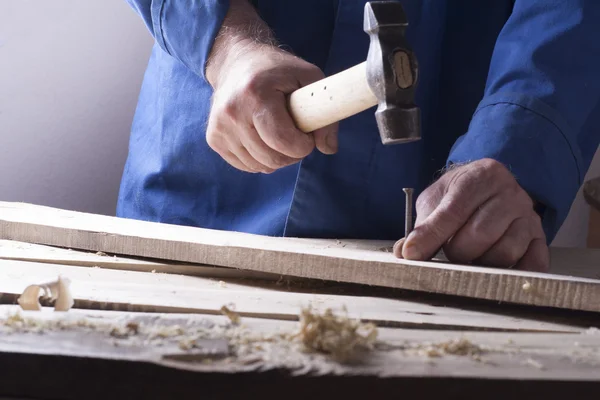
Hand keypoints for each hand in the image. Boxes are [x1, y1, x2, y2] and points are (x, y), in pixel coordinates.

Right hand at [205, 0, 336, 172]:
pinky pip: (247, 166)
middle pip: (273, 159)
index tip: (307, 133)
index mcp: (255, 93)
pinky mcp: (214, 139)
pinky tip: (263, 139)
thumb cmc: (277, 70)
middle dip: (292, 153)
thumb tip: (329, 148)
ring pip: (261, 167)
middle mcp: (232, 112)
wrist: (235, 62)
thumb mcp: (308, 77)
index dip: (303, 145)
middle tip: (295, 134)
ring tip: (279, 134)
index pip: (283, 141)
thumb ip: (325, 111)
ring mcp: (219, 127)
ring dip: (278, 158)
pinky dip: (261, 159)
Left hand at [393, 159, 548, 271]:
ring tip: (471, 255)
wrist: (490, 187)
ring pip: (504, 253)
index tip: (411, 254)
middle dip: (456, 251)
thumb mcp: (435, 200)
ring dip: (481, 263)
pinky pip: (533, 264)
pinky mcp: (540, 238)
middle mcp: (510, 193)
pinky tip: (497, 271)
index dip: (430, 236)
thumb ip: (421, 225)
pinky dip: (513, 273)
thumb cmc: (458, 196)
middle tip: (450, 250)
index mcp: (480, 176)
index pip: (453, 211)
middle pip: (480, 235)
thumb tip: (404, 253)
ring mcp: (529, 216)